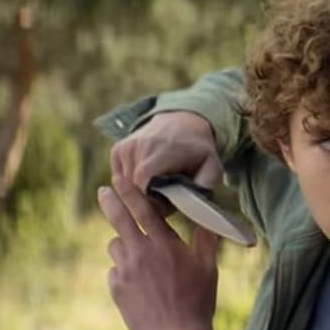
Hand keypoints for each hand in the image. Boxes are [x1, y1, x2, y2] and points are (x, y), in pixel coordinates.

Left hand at [98, 180, 219, 329]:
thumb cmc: (198, 302)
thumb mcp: (209, 269)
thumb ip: (205, 241)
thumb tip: (206, 222)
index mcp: (165, 244)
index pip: (143, 209)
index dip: (129, 191)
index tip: (119, 178)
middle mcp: (141, 253)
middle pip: (119, 219)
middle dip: (110, 201)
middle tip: (104, 191)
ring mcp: (126, 271)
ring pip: (115, 246)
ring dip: (124, 246)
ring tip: (139, 260)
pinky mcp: (116, 289)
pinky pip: (115, 271)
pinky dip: (123, 272)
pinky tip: (139, 286)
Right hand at [110, 111, 224, 193]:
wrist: (182, 124)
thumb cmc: (198, 151)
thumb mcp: (212, 167)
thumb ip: (204, 185)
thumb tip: (195, 204)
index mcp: (164, 149)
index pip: (143, 182)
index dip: (152, 201)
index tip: (166, 205)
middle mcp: (141, 144)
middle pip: (133, 187)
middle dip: (147, 200)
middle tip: (165, 200)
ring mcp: (127, 146)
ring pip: (124, 186)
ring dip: (139, 193)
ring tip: (159, 188)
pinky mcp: (118, 149)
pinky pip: (119, 179)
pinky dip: (131, 185)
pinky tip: (148, 179)